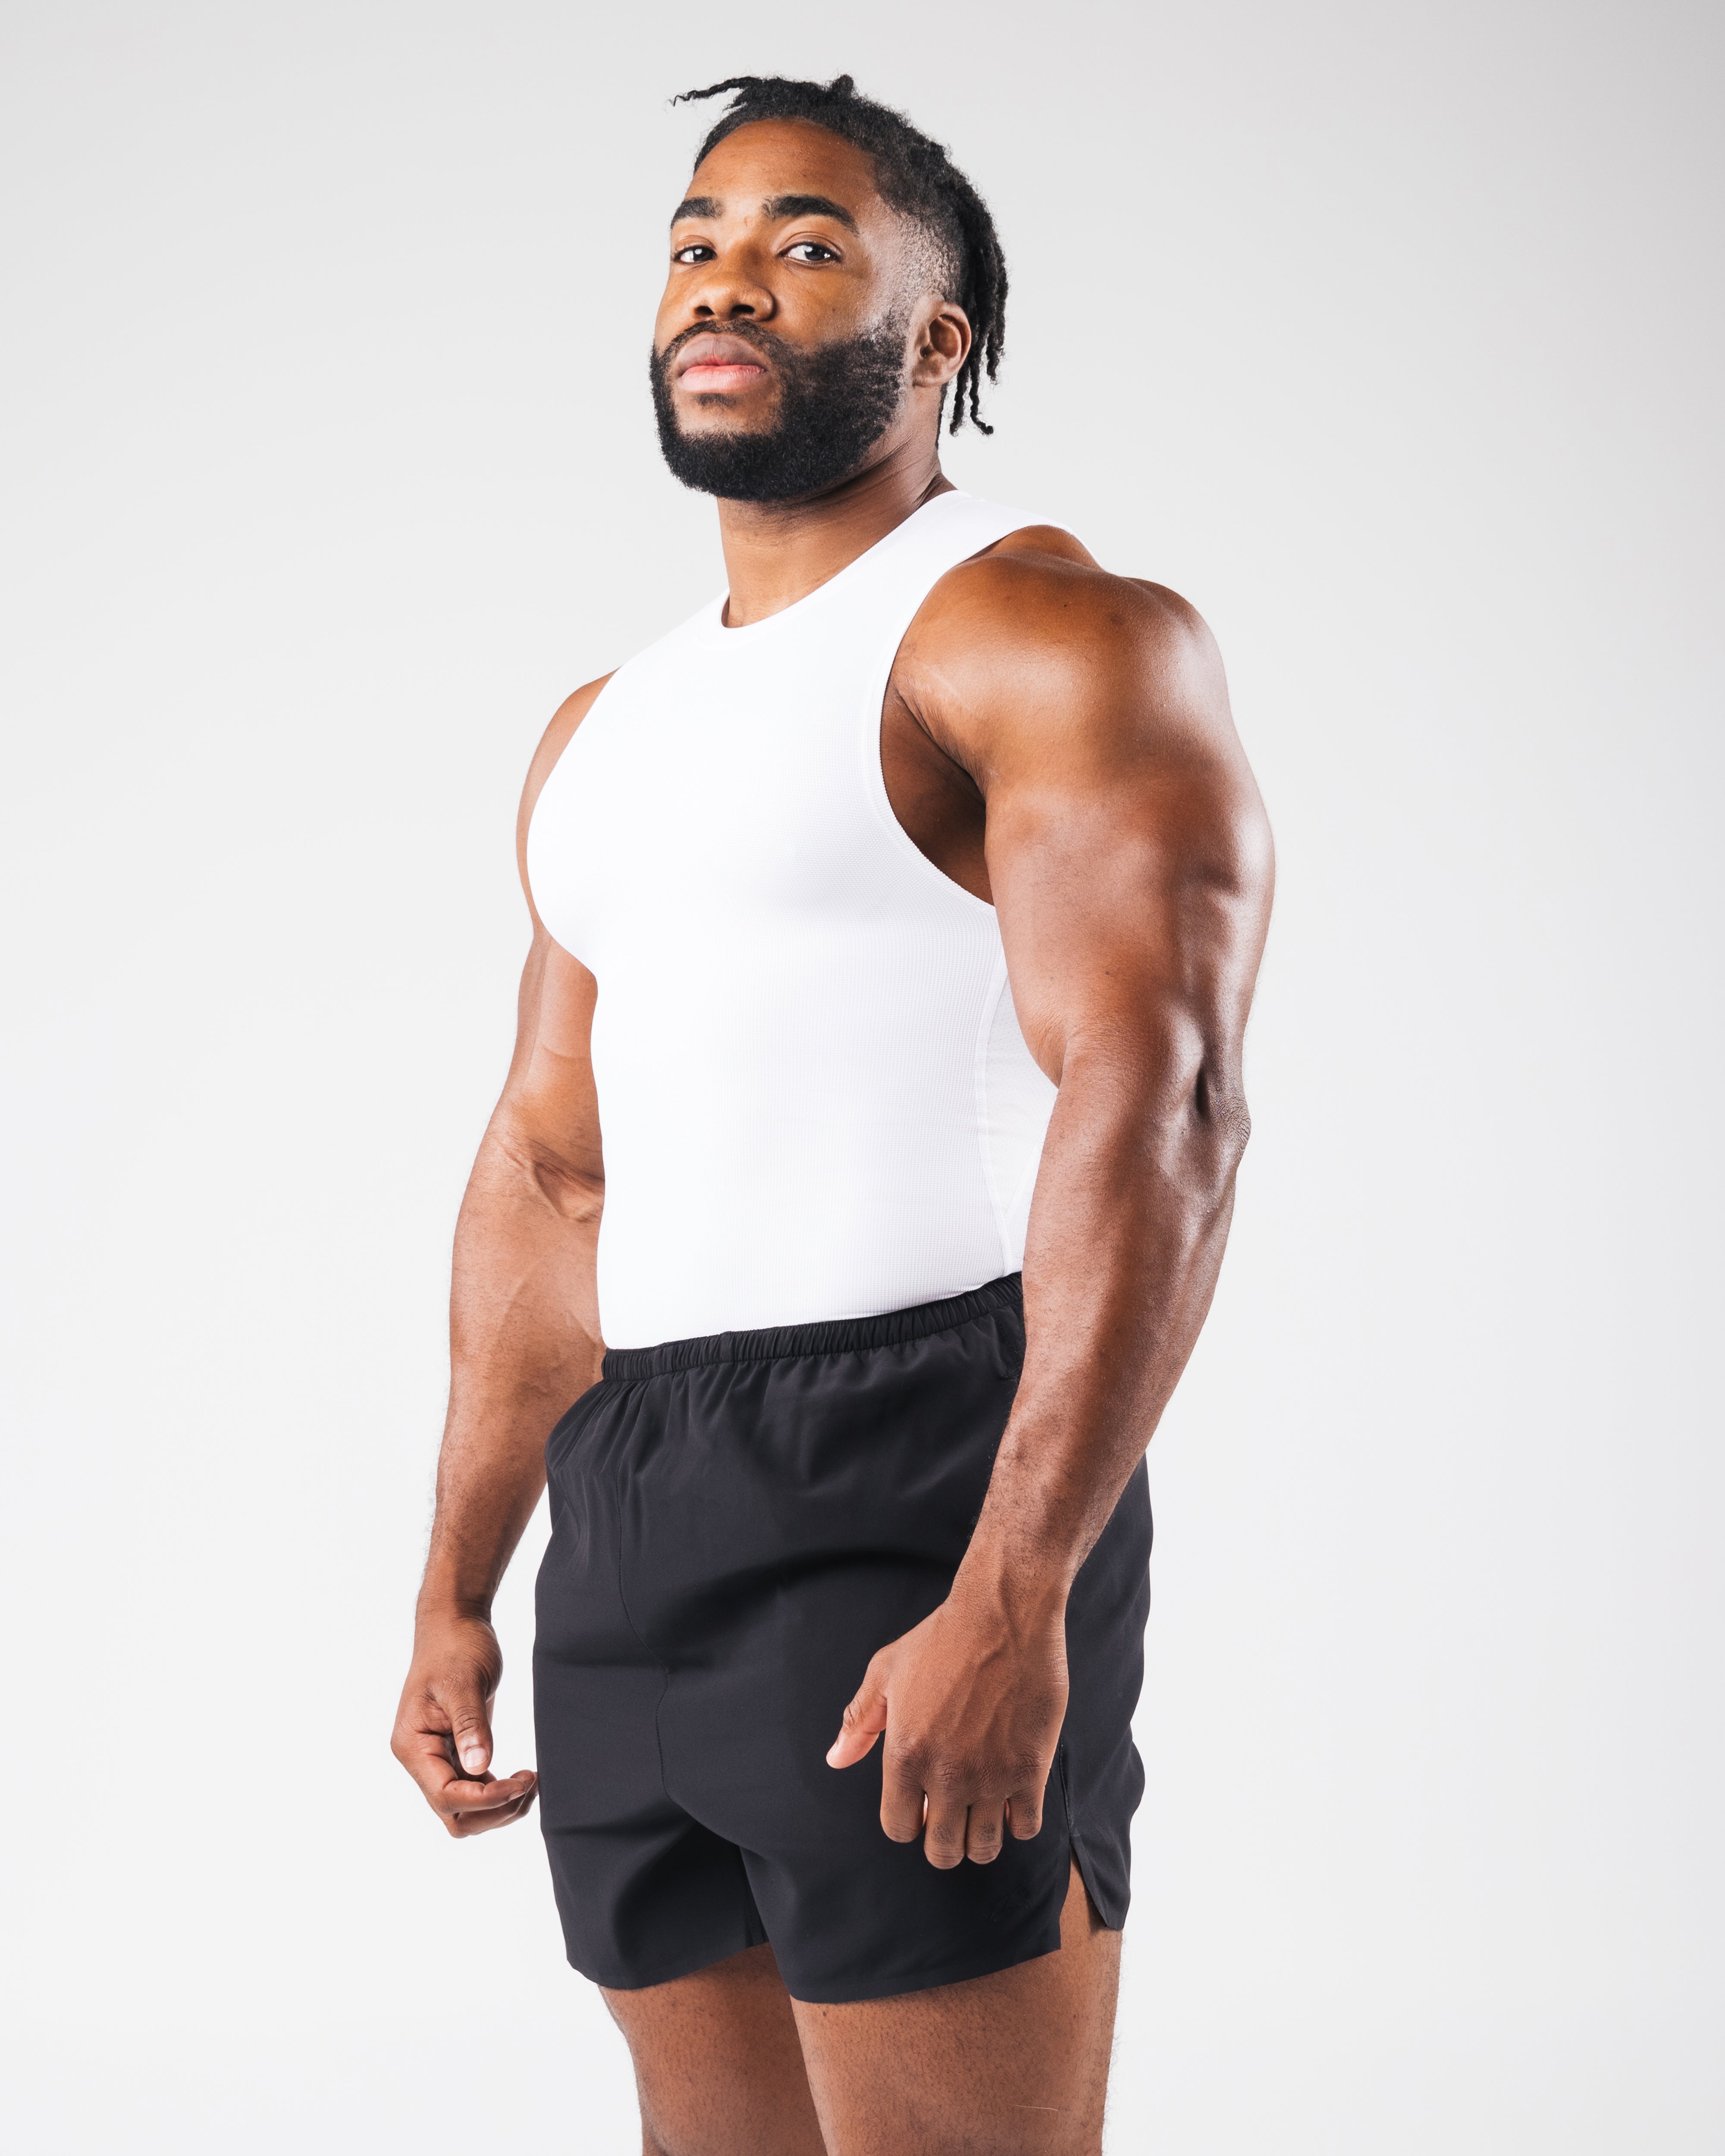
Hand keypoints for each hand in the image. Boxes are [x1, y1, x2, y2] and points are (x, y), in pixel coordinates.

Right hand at [391, 1610, 537, 1837]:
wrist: (455, 1625)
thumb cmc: (456, 1647)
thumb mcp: (464, 1682)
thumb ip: (470, 1726)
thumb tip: (479, 1769)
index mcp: (413, 1745)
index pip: (445, 1795)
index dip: (484, 1799)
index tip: (521, 1782)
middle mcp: (421, 1759)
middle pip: (454, 1814)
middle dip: (493, 1809)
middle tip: (529, 1783)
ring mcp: (438, 1759)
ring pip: (466, 1810)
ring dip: (499, 1806)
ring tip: (531, 1782)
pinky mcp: (457, 1753)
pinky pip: (475, 1790)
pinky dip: (498, 1792)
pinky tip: (522, 1778)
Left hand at [826, 1573, 1068, 1867]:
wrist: (1004, 1614)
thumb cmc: (942, 1638)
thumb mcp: (886, 1672)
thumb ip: (859, 1722)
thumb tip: (836, 1759)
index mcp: (904, 1755)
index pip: (898, 1829)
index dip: (909, 1820)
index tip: (921, 1803)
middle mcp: (945, 1775)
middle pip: (942, 1851)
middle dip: (943, 1839)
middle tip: (953, 1812)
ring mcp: (990, 1776)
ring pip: (983, 1848)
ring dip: (980, 1836)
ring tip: (983, 1807)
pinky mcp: (1030, 1770)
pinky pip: (1025, 1827)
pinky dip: (1018, 1820)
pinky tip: (1013, 1794)